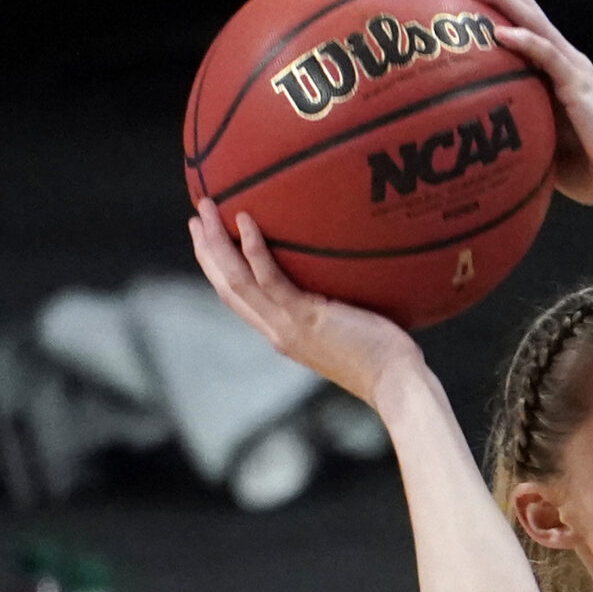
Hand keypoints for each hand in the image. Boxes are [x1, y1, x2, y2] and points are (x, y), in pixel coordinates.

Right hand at [189, 200, 422, 401]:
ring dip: (217, 242)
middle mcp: (276, 330)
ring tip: (208, 208)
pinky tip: (247, 220)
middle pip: (226, 286)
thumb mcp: (347, 330)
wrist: (396, 383)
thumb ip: (333, 309)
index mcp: (282, 334)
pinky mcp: (304, 318)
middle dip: (207, 250)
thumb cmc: (385, 357)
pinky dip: (254, 248)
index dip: (218, 270)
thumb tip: (343, 281)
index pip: (239, 299)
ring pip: (236, 279)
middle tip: (197, 216)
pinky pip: (270, 279)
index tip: (207, 241)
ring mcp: (287, 325)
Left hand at [439, 0, 592, 207]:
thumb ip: (516, 129)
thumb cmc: (592, 169)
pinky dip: (524, 41)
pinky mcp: (581, 84)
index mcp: (553, 68)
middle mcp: (562, 58)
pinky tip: (499, 33)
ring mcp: (573, 68)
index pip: (516, 19)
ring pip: (531, 19)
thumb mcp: (542, 144)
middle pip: (520, 5)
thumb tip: (473, 138)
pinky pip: (548, 56)